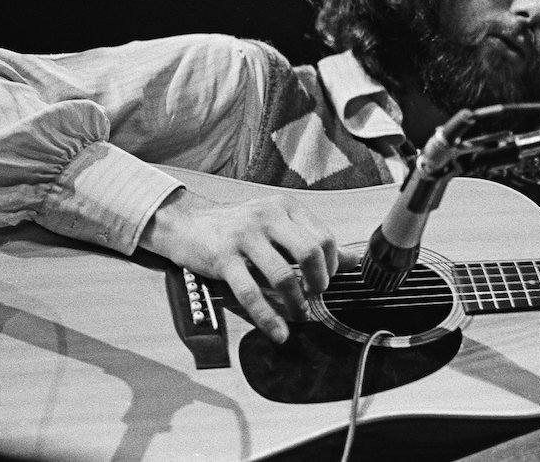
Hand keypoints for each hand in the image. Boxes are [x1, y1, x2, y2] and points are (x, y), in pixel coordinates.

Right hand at [139, 187, 358, 342]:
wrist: (186, 223)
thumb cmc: (235, 227)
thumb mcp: (276, 225)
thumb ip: (311, 240)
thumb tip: (353, 260)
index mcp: (285, 207)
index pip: (324, 237)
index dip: (331, 266)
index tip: (325, 282)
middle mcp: (268, 217)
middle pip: (310, 252)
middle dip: (319, 283)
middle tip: (315, 297)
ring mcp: (245, 237)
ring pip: (282, 275)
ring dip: (296, 304)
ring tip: (298, 316)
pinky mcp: (223, 259)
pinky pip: (251, 293)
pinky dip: (268, 318)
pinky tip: (277, 332)